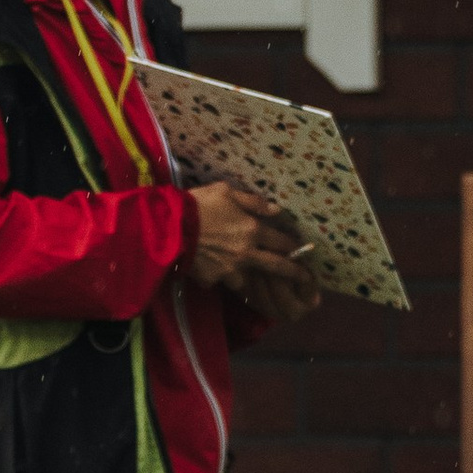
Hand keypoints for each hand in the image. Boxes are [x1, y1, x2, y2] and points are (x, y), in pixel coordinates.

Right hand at [181, 180, 317, 314]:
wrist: (169, 227)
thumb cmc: (199, 204)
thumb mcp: (227, 192)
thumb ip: (253, 202)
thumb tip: (276, 209)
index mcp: (253, 230)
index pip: (281, 241)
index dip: (293, 246)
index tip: (300, 250)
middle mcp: (247, 253)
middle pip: (276, 266)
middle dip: (293, 272)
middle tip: (304, 277)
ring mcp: (230, 270)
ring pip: (247, 279)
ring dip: (248, 275)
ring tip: (247, 273)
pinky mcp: (213, 280)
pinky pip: (220, 280)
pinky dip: (219, 276)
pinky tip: (214, 270)